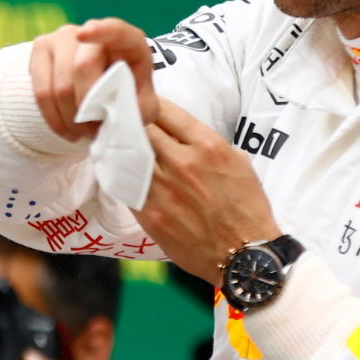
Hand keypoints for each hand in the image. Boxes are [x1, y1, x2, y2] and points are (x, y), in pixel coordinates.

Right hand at [29, 19, 158, 143]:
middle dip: (88, 107)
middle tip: (95, 130)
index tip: (84, 34)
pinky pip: (41, 92)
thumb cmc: (124, 94)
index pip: (115, 30)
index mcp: (126, 40)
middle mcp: (91, 30)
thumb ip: (138, 107)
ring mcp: (62, 38)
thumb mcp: (142, 105)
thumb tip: (118, 112)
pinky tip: (65, 130)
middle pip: (82, 68)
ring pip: (60, 86)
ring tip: (82, 133)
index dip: (101, 31)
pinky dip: (54, 119)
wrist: (100, 90)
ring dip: (71, 118)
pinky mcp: (40, 50)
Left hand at [136, 99, 280, 282]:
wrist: (244, 255)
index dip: (148, 105)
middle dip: (130, 122)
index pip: (164, 111)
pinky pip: (124, 185)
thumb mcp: (237, 162)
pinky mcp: (149, 213)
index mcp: (207, 146)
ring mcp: (162, 189)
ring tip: (114, 144)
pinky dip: (120, 175)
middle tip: (121, 121)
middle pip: (140, 129)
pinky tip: (118, 171)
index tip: (141, 104)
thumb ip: (205, 143)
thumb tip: (179, 133)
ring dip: (120, 148)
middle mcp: (182, 163)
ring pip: (127, 155)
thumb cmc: (246, 208)